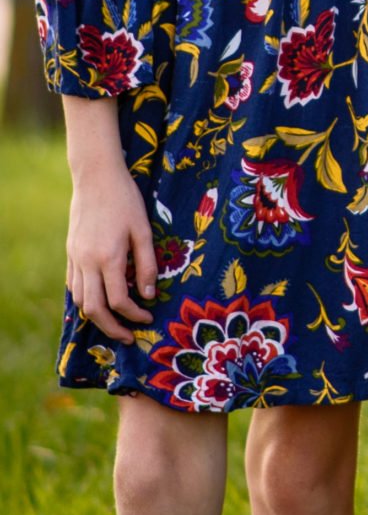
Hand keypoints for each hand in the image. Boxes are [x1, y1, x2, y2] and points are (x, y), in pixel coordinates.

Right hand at [66, 157, 156, 343]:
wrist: (96, 177)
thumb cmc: (126, 200)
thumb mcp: (143, 230)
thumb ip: (147, 263)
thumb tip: (150, 295)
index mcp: (109, 257)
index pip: (119, 300)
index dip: (134, 315)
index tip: (148, 318)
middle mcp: (88, 262)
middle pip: (95, 309)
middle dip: (112, 328)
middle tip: (129, 337)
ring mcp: (75, 258)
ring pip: (80, 300)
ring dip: (96, 317)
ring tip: (115, 323)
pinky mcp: (70, 253)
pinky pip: (73, 285)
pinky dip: (85, 299)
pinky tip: (99, 300)